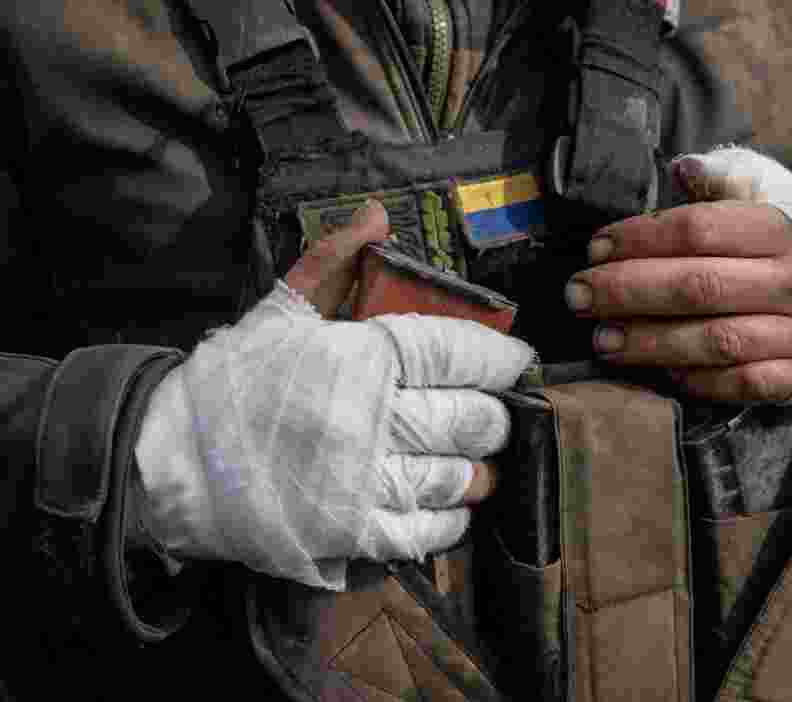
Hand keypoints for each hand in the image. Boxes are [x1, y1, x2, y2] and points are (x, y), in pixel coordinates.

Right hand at [136, 200, 534, 588]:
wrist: (167, 459)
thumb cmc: (230, 382)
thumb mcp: (279, 311)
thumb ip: (333, 263)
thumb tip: (376, 215)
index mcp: (360, 357)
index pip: (455, 351)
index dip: (499, 357)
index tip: (517, 361)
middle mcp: (372, 419)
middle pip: (468, 419)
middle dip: (494, 419)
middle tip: (493, 416)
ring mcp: (364, 481)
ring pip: (455, 476)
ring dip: (478, 470)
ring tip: (478, 463)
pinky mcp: (350, 533)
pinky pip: (424, 532)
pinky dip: (450, 520)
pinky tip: (453, 507)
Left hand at [565, 166, 791, 403]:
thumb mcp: (778, 199)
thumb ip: (728, 181)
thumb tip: (680, 166)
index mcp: (781, 228)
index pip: (698, 229)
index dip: (639, 239)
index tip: (595, 249)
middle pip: (697, 286)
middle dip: (627, 291)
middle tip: (577, 296)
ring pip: (715, 340)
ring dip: (650, 342)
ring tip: (600, 340)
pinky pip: (742, 384)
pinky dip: (698, 382)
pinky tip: (657, 375)